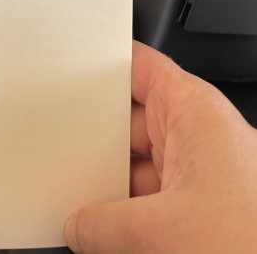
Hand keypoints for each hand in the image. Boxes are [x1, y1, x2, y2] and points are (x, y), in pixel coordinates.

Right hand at [64, 40, 256, 252]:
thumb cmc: (250, 238)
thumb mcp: (160, 232)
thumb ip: (105, 227)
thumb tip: (79, 226)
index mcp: (191, 109)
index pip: (136, 65)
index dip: (100, 63)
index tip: (66, 68)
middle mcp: (196, 130)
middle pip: (131, 116)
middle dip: (97, 135)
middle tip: (61, 148)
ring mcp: (201, 167)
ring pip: (140, 159)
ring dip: (112, 179)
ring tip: (79, 196)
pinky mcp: (204, 201)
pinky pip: (153, 191)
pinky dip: (130, 206)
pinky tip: (104, 224)